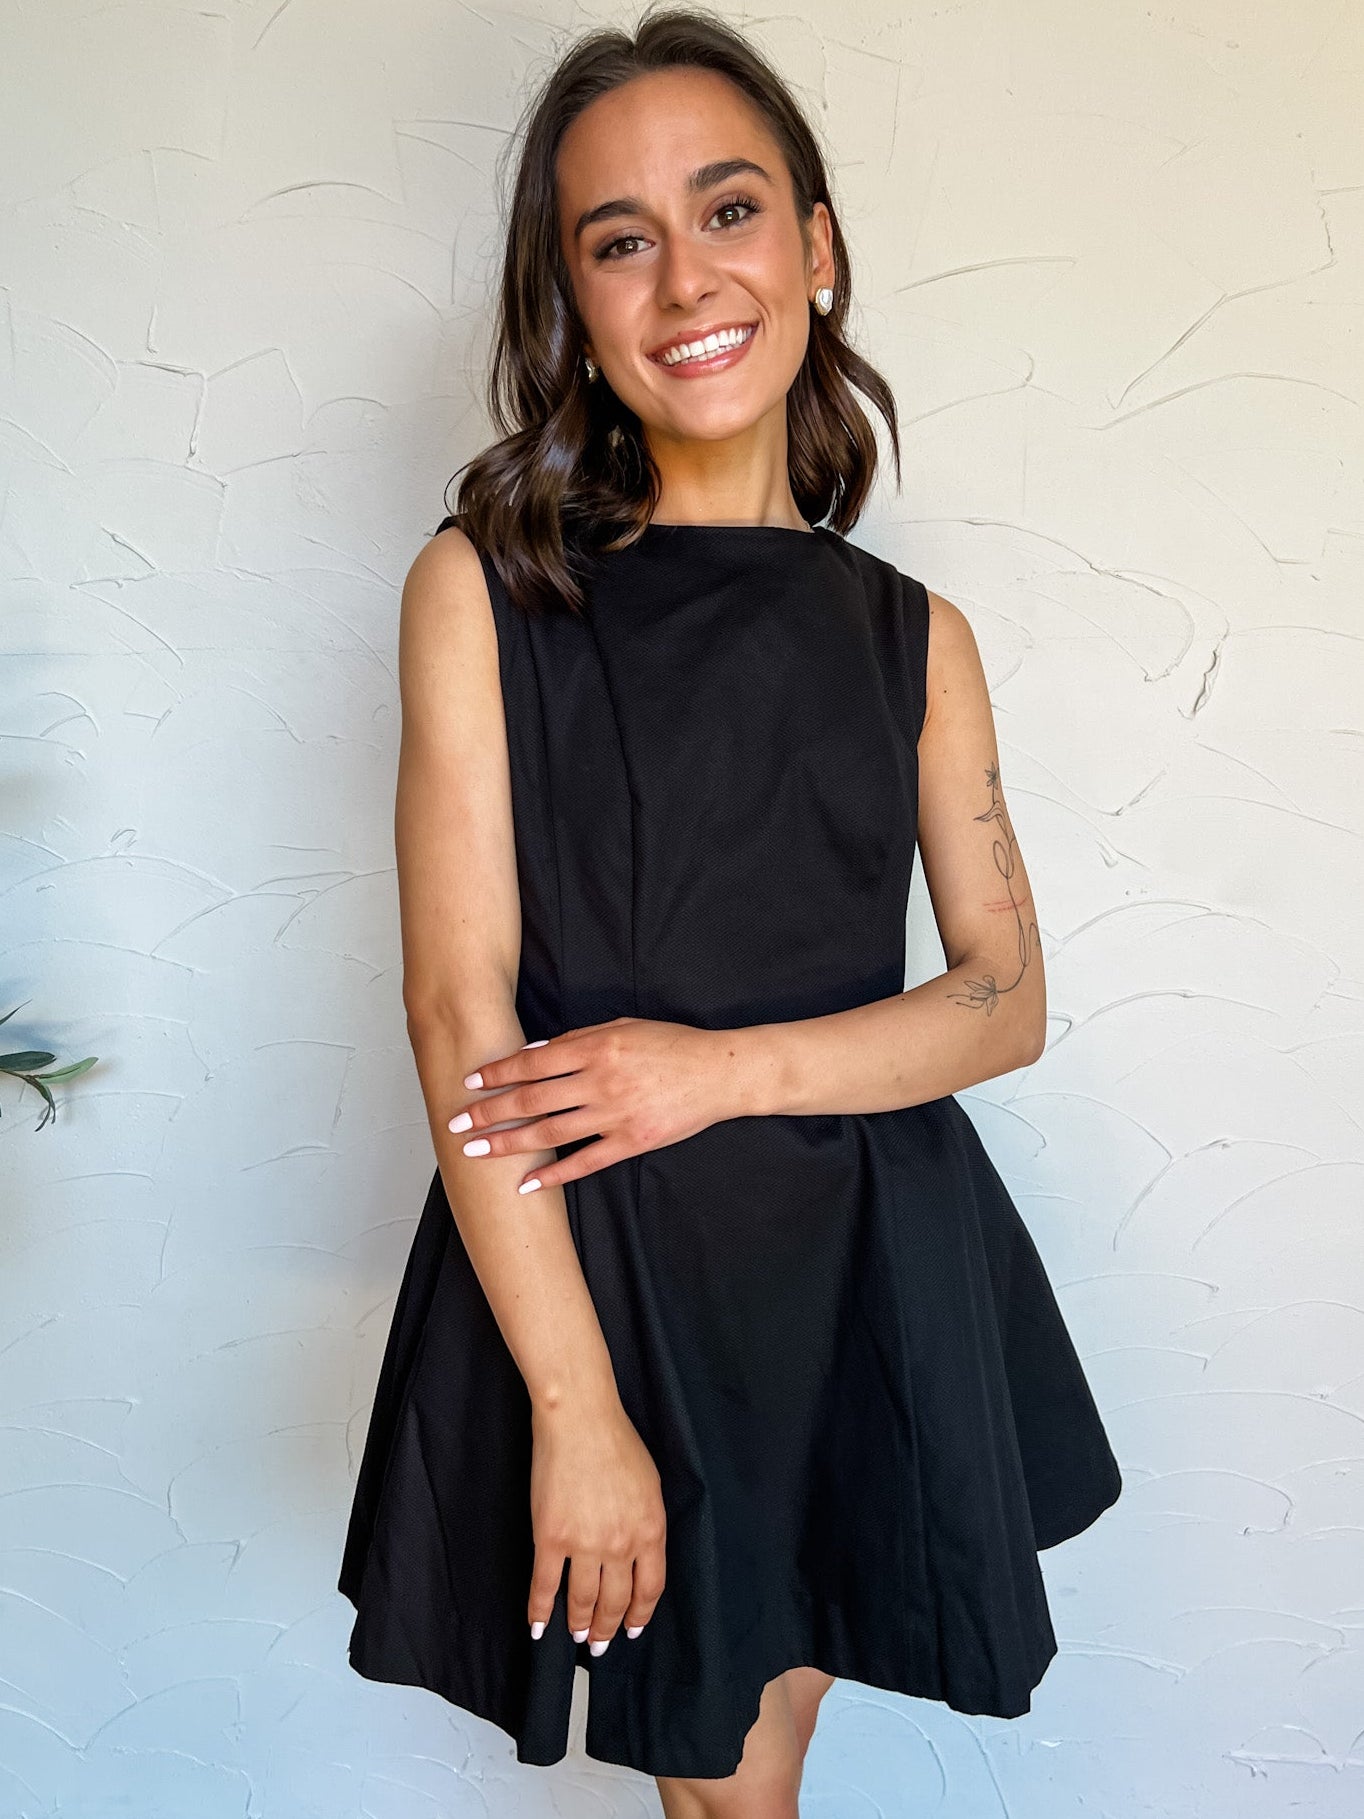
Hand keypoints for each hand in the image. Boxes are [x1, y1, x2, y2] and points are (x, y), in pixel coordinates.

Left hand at [448, 1016, 726, 1193]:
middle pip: (532, 1100)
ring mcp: (615, 1115)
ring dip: (508, 1143)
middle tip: (457, 1124)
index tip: (469, 1082)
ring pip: (550, 1133)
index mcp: (596, 1047)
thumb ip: (578, 1039)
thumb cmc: (670, 1045)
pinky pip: (585, 1162)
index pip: (533, 1063)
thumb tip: (532, 1055)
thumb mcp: (623, 1027)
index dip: (497, 1073)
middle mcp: (600, 1081)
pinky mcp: (632, 1142)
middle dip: (489, 1112)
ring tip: (477, 1151)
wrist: (719, 1073)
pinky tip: (526, 1184)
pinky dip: (554, 1176)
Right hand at [528, 1396, 666, 1650]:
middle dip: (607, 1628)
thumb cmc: (617, 1441)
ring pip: (582, 1600)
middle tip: (600, 1643)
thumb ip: (647, 1523)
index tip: (632, 1629)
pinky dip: (539, 1610)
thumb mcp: (650, 1485)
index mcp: (651, 1530)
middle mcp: (621, 1544)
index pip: (649, 1589)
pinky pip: (544, 1585)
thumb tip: (639, 1554)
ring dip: (579, 1623)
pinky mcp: (550, 1537)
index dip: (639, 1615)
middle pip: (616, 1601)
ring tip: (576, 1635)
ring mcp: (584, 1544)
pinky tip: (537, 1626)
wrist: (578, 1418)